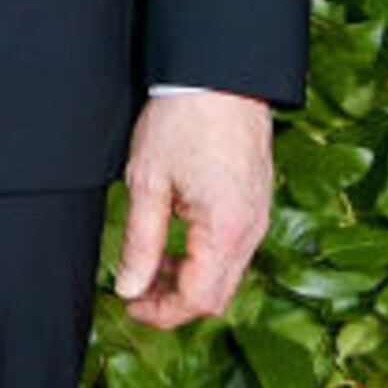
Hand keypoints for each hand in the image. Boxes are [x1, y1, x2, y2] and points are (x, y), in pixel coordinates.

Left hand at [112, 90, 274, 327]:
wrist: (219, 76)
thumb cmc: (182, 119)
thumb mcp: (147, 181)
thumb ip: (141, 241)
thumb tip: (129, 286)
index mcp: (225, 230)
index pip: (198, 299)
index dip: (160, 311)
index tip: (129, 304)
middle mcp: (251, 231)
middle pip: (217, 296)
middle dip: (174, 303)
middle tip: (136, 291)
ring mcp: (258, 218)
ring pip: (226, 275)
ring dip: (189, 280)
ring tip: (150, 264)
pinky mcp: (256, 205)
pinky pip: (234, 250)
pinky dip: (204, 258)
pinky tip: (175, 241)